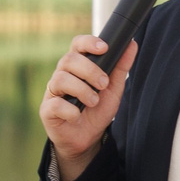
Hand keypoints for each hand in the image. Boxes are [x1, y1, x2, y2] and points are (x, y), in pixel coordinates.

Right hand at [40, 34, 139, 180]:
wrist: (88, 139)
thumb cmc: (97, 110)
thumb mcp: (113, 88)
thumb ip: (121, 67)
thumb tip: (132, 44)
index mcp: (77, 66)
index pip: (77, 44)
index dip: (88, 42)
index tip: (104, 48)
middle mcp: (62, 75)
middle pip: (69, 59)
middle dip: (90, 70)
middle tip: (104, 84)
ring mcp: (53, 92)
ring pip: (61, 79)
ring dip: (82, 90)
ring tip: (94, 101)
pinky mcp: (47, 110)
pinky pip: (55, 104)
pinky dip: (70, 110)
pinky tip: (77, 115)